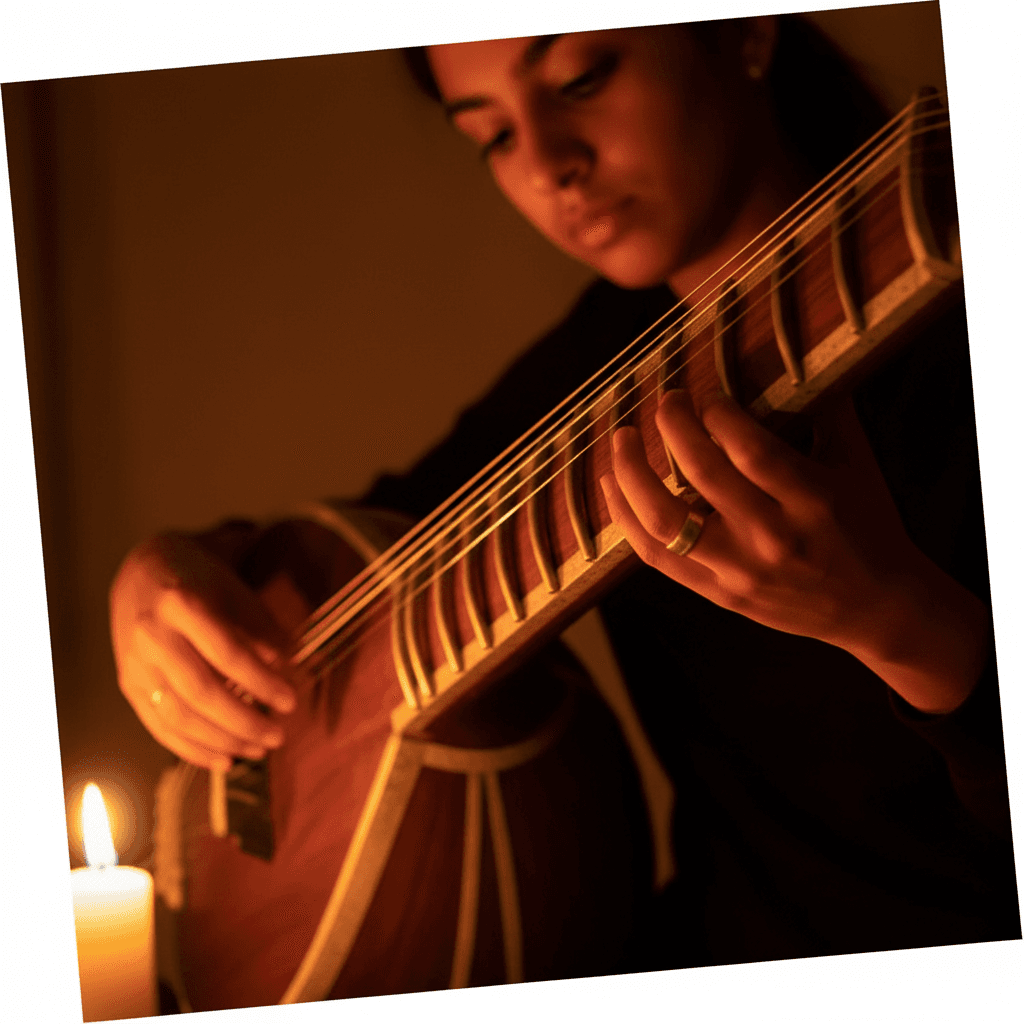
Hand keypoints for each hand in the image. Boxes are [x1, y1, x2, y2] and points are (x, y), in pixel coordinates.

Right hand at [110, 532, 298, 769]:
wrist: (143, 571)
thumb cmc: (200, 581)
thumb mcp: (234, 591)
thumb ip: (258, 629)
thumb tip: (284, 668)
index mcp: (181, 604)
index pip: (227, 653)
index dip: (261, 682)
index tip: (290, 701)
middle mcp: (151, 635)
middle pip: (200, 692)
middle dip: (243, 721)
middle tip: (278, 736)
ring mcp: (134, 664)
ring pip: (178, 716)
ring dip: (222, 741)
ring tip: (258, 751)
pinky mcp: (127, 684)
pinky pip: (159, 727)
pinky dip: (193, 749)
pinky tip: (224, 760)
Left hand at [600, 389, 989, 713]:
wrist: (874, 609)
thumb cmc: (867, 525)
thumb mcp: (857, 464)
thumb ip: (826, 410)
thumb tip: (791, 352)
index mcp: (812, 500)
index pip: (750, 449)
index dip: (717, 415)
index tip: (706, 396)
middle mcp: (772, 538)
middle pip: (702, 474)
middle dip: (673, 426)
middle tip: (666, 399)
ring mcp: (738, 571)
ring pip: (663, 520)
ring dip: (632, 472)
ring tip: (620, 437)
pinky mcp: (717, 594)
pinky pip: (656, 555)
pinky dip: (625, 518)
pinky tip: (613, 485)